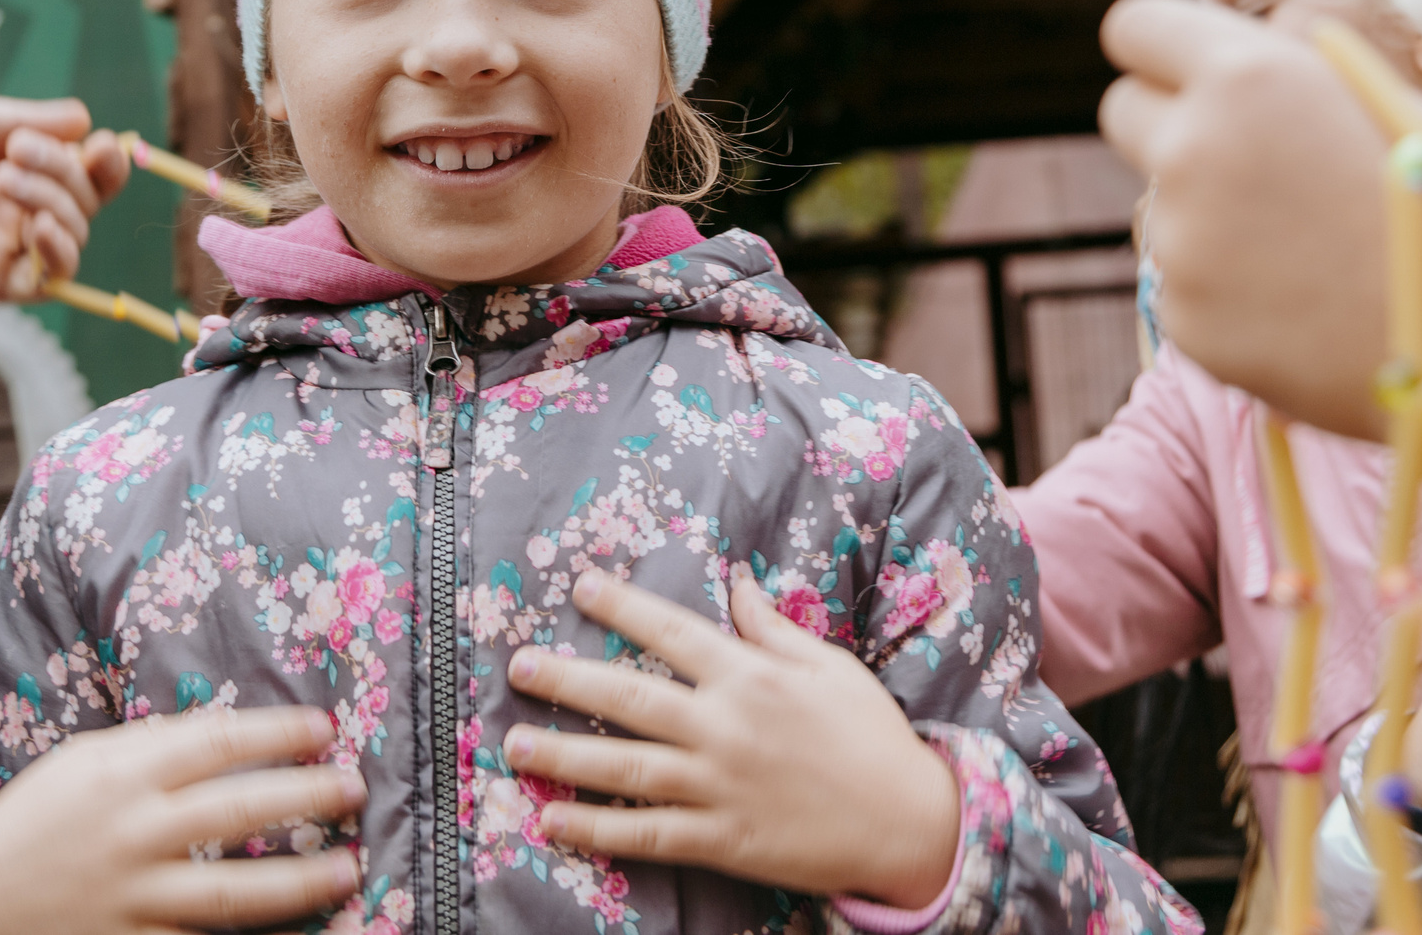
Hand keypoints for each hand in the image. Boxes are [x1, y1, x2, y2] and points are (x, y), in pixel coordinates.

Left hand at [0, 91, 131, 301]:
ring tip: (4, 181)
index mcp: (21, 165)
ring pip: (75, 232)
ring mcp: (11, 245)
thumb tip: (87, 119)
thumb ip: (25, 119)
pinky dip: (60, 253)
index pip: (87, 169)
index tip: (101, 144)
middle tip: (15, 154)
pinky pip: (52, 279)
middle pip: (87, 197)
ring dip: (55, 201)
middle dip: (64, 170)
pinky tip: (38, 227)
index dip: (106, 160)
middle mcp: (23, 206)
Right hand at [0, 708, 364, 934]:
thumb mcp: (82, 762)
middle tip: (356, 788)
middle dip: (307, 797)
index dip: (279, 733)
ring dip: (299, 880)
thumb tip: (229, 731)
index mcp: (119, 774)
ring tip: (348, 868)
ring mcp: (131, 897)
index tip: (326, 729)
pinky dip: (249, 934)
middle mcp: (129, 834)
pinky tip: (298, 927)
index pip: (217, 741)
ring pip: (232, 891)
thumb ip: (150, 747)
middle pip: (237, 811)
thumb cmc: (33, 822)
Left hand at [503, 569, 959, 909]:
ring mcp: (720, 786)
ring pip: (625, 767)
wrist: (909, 822)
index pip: (671, 629)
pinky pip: (647, 833)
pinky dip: (597, 829)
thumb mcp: (828, 666)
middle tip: (517, 667)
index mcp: (751, 675)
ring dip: (563, 756)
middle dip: (566, 680)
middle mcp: (726, 726)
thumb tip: (736, 580)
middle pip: (629, 697)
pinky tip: (553, 821)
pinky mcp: (722, 840)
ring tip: (512, 747)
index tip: (578, 586)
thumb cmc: (871, 735)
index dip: (621, 606)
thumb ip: (772, 626)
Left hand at [1096, 0, 1421, 538]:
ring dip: (1208, 214)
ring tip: (1311, 249)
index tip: (1186, 70)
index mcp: (1247, 76)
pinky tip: (1307, 305)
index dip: (1164, 47)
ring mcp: (1181, 243)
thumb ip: (1293, 75)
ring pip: (1160, 205)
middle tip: (1248, 159)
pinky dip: (1226, 290)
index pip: (1134, 27)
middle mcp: (1194, 150)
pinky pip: (1183, 283)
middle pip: (1122, 111)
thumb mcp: (1386, 101)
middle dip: (1170, 123)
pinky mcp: (1183, 321)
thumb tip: (1236, 60)